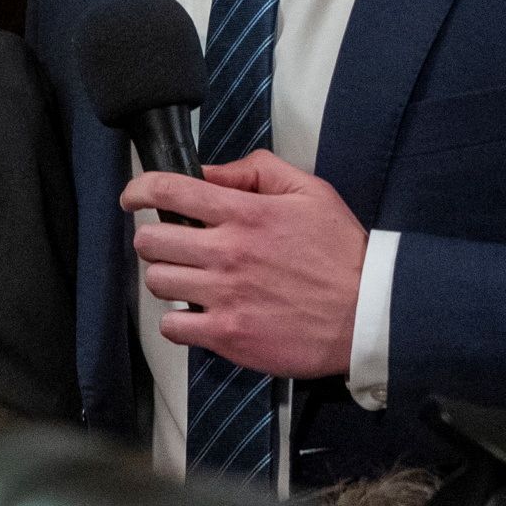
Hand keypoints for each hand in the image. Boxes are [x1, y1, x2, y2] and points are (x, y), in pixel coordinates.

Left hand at [127, 154, 364, 378]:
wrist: (371, 313)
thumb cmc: (342, 253)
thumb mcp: (310, 193)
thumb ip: (257, 171)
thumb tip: (209, 171)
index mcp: (246, 213)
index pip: (168, 190)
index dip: (139, 190)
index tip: (134, 197)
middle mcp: (228, 252)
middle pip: (149, 240)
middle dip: (156, 240)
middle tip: (177, 246)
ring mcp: (225, 295)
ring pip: (156, 281)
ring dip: (168, 279)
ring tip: (194, 280)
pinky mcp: (228, 334)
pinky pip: (171, 326)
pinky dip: (178, 321)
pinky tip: (199, 314)